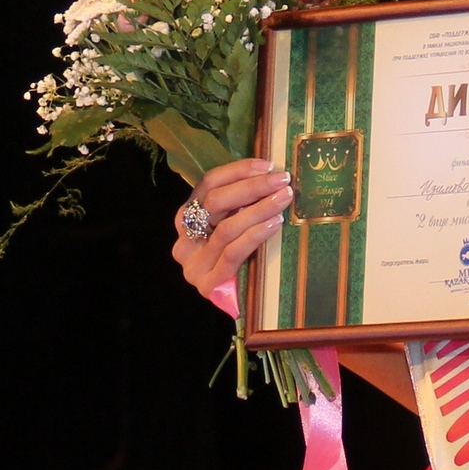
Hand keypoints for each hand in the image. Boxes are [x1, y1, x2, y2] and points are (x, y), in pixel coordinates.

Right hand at [172, 158, 292, 300]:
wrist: (237, 304)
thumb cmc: (238, 260)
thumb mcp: (233, 227)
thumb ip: (239, 205)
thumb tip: (269, 173)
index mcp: (186, 218)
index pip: (208, 184)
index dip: (237, 171)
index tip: (267, 165)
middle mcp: (184, 239)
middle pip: (215, 202)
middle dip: (252, 187)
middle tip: (282, 180)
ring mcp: (193, 264)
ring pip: (226, 228)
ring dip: (259, 209)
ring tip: (284, 198)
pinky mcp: (208, 283)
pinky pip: (234, 253)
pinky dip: (255, 235)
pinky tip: (275, 224)